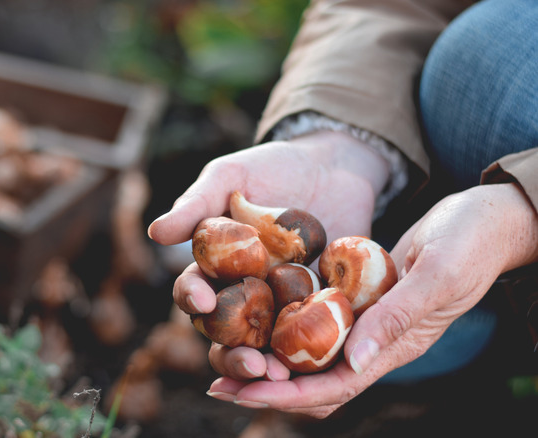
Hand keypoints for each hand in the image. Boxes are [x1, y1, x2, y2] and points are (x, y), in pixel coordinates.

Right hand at [147, 131, 389, 384]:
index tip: (202, 300)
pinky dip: (314, 356)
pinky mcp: (320, 309)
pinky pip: (314, 339)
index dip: (192, 299)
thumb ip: (196, 204)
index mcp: (214, 268)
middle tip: (250, 363)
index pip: (193, 292)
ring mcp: (281, 305)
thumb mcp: (231, 176)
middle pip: (225, 335)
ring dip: (268, 367)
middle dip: (232, 354)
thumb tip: (156, 233)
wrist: (333, 165)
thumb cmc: (272, 167)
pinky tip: (322, 363)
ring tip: (281, 378)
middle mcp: (243, 293)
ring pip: (265, 348)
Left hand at [209, 182, 537, 417]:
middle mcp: (374, 343)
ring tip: (225, 355)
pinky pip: (314, 323)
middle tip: (217, 383)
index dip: (286, 396)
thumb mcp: (436, 276)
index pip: (333, 386)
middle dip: (265, 387)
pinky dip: (284, 327)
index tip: (241, 393)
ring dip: (269, 360)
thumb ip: (397, 318)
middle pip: (313, 381)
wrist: (484, 220)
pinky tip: (254, 316)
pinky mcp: (356, 300)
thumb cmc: (468, 244)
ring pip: (309, 356)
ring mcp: (364, 322)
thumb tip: (355, 361)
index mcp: (394, 347)